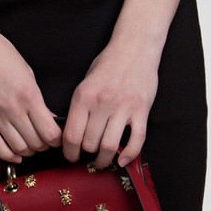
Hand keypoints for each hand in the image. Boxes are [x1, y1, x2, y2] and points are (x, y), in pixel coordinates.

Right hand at [0, 23, 61, 162]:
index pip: (50, 132)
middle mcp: (13, 108)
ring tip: (30, 146)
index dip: (57, 140)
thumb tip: (48, 118)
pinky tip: (14, 155)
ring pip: (17, 147)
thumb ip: (37, 98)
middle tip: (44, 141)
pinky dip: (8, 155)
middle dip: (44, 146)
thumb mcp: (26, 71)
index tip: (57, 138)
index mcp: (29, 95)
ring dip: (28, 151)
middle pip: (35, 143)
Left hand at [62, 40, 159, 168]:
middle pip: (90, 143)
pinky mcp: (141, 111)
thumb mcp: (85, 82)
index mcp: (84, 96)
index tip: (70, 157)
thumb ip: (79, 107)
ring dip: (105, 159)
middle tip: (87, 158)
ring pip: (110, 146)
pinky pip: (136, 140)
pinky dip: (129, 155)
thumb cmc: (108, 64)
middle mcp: (102, 103)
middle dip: (86, 155)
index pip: (71, 135)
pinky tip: (122, 160)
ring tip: (102, 161)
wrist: (134, 49)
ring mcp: (123, 107)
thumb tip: (71, 134)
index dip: (69, 152)